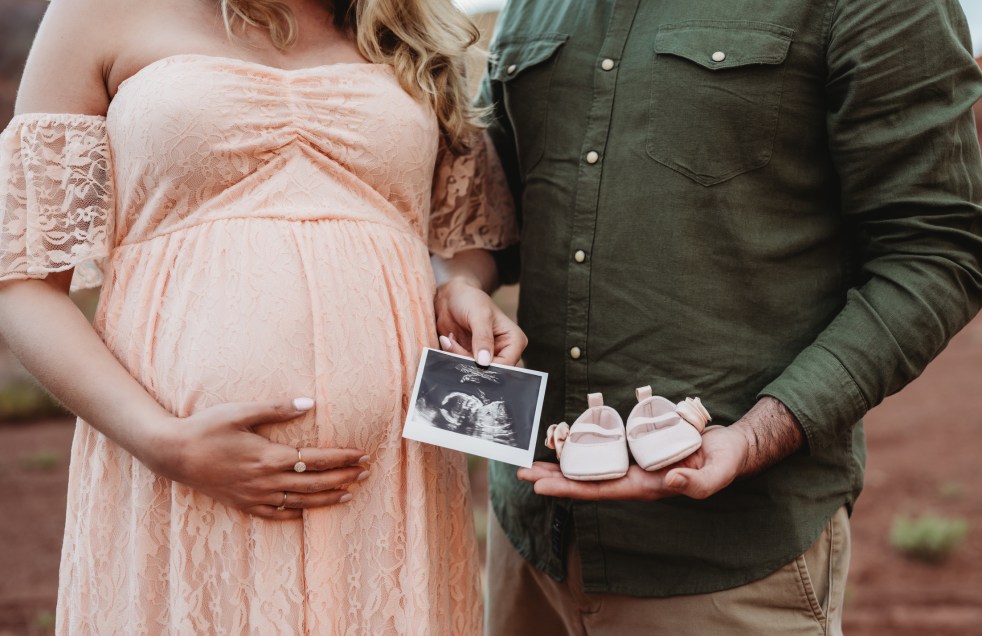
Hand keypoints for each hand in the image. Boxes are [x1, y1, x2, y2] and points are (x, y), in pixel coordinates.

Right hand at [143, 398, 367, 519]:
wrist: (172, 454)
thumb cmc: (206, 427)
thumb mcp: (241, 412)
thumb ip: (277, 408)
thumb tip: (310, 402)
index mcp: (269, 457)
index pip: (316, 459)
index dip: (342, 458)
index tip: (362, 454)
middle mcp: (266, 481)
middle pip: (315, 483)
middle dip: (343, 477)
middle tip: (365, 472)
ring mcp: (254, 496)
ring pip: (300, 502)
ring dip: (327, 498)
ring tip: (349, 493)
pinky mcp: (242, 505)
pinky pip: (275, 514)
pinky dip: (296, 514)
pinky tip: (307, 512)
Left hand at [434, 276, 526, 365]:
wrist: (452, 297)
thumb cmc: (470, 300)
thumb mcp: (479, 315)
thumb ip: (483, 338)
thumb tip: (484, 362)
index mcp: (514, 340)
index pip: (507, 364)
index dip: (488, 366)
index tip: (469, 356)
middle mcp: (504, 350)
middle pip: (490, 370)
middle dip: (469, 360)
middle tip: (454, 344)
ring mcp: (487, 355)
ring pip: (474, 370)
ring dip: (458, 356)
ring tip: (450, 339)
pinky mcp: (472, 357)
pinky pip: (462, 365)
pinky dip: (452, 355)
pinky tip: (449, 340)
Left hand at [518, 397, 803, 500]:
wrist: (730, 448)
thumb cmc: (723, 462)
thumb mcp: (715, 474)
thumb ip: (695, 482)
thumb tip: (668, 480)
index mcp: (646, 487)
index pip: (599, 491)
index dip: (568, 490)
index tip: (539, 486)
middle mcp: (633, 479)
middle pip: (585, 482)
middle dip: (552, 479)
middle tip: (520, 471)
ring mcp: (633, 465)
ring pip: (589, 468)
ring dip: (560, 466)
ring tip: (531, 461)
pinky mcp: (635, 450)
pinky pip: (601, 452)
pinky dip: (579, 449)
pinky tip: (562, 444)